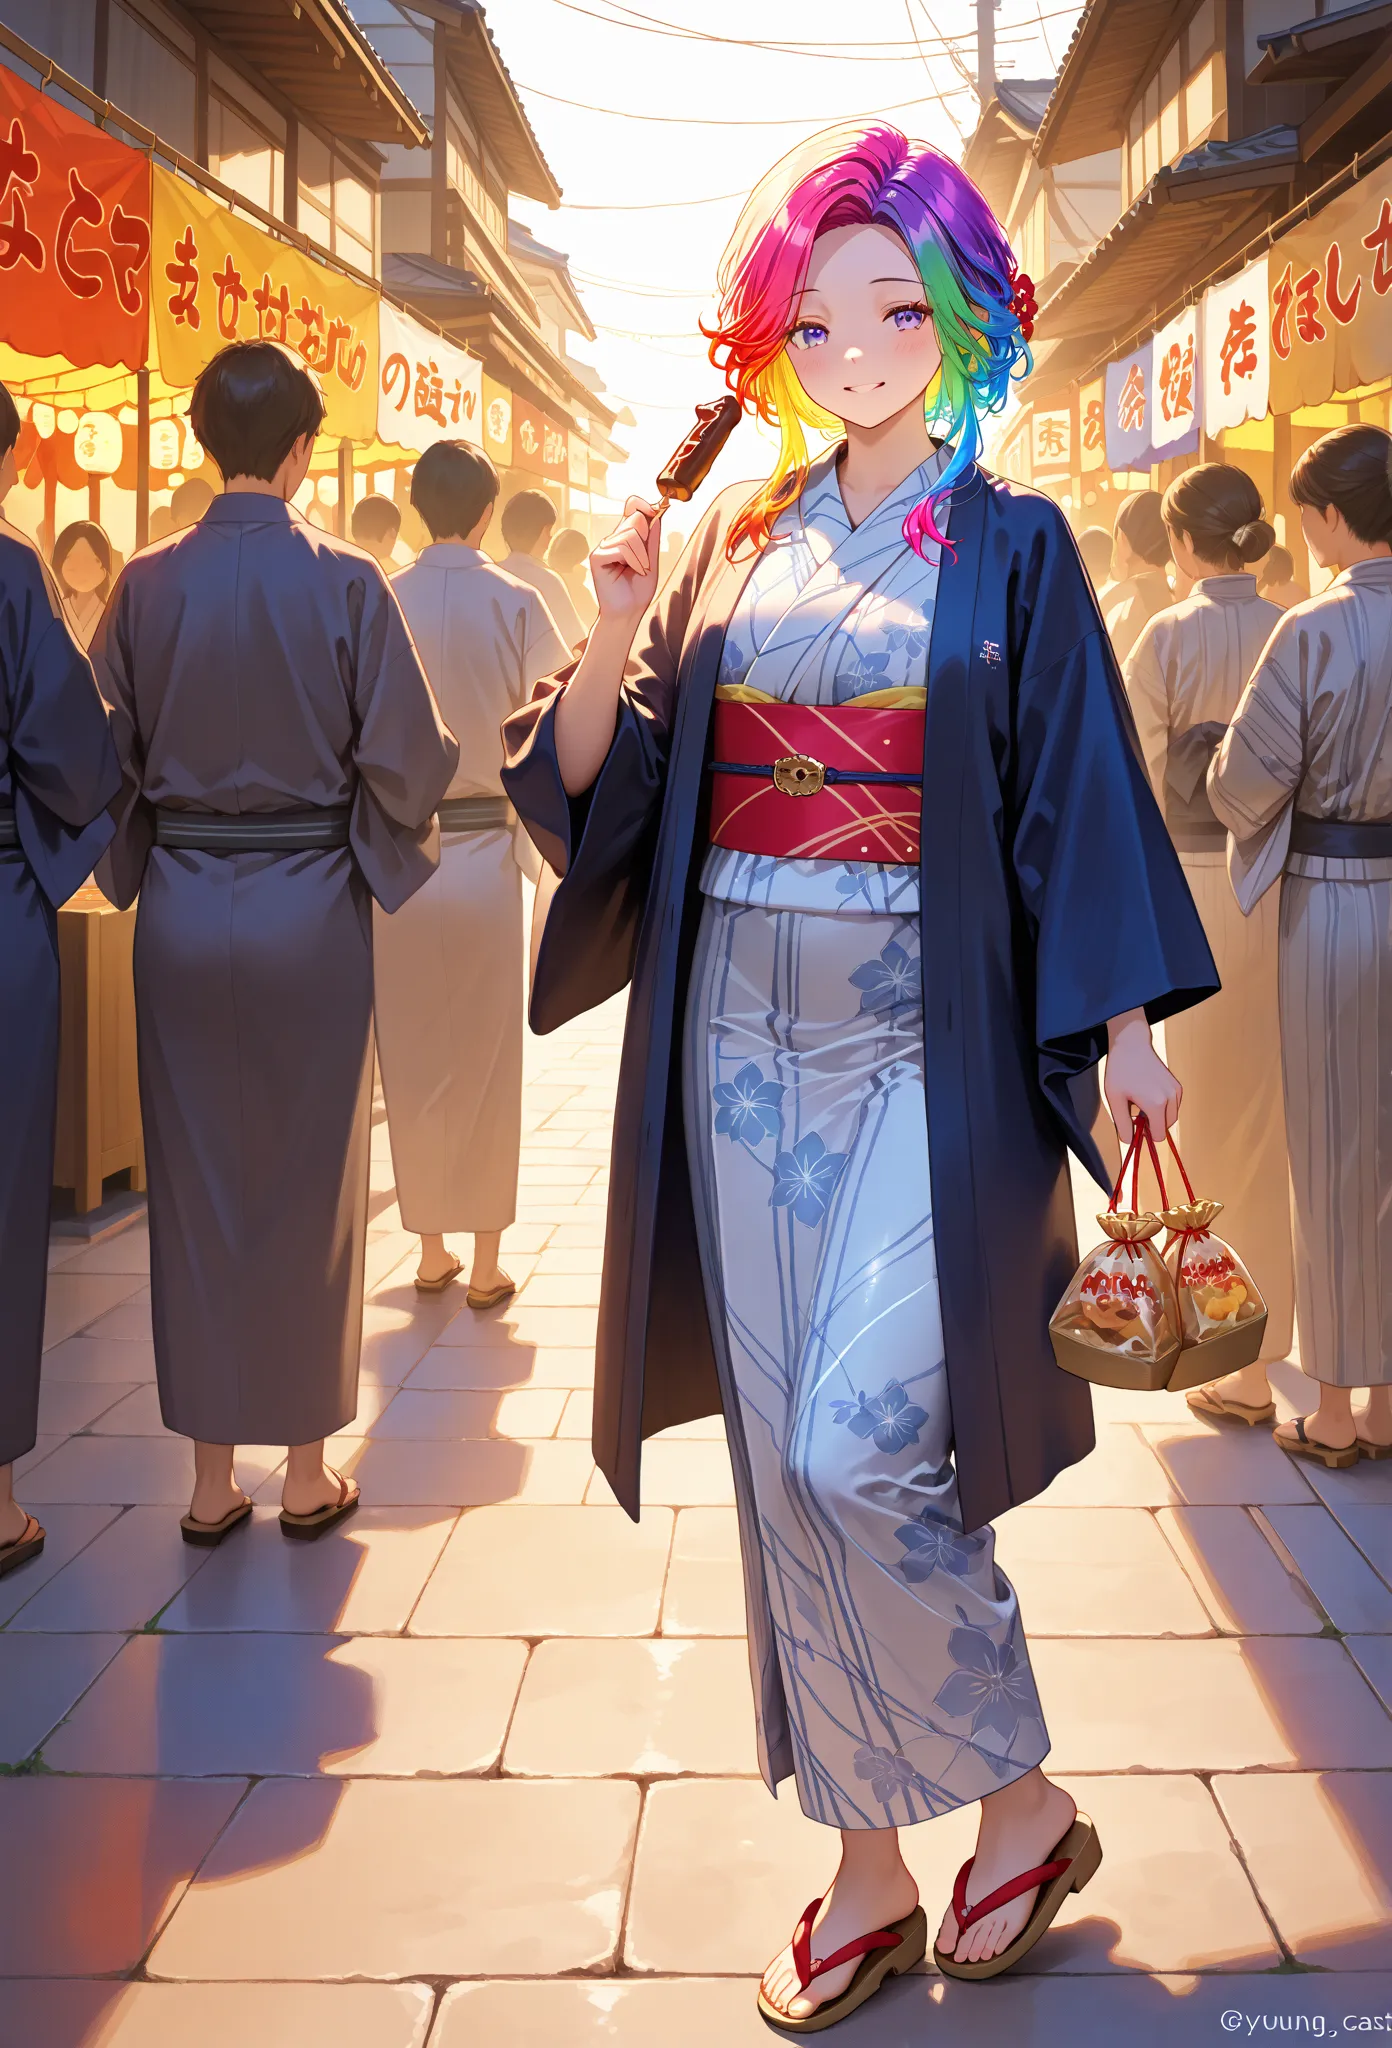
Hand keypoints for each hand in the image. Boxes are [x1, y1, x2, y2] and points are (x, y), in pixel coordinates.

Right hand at [590, 496, 661, 627]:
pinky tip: (631, 572)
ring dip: (642, 557)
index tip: (656, 511)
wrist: (628, 612)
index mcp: (624, 537)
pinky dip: (633, 561)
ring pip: (630, 535)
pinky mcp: (597, 557)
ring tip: (638, 571)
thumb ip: (652, 538)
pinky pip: (622, 548)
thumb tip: (656, 513)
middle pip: (635, 519)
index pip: (631, 507)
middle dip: (646, 541)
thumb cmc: (638, 591)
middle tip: (645, 563)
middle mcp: (612, 539)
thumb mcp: (652, 560)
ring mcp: (603, 547)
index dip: (643, 505)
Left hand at [1104, 1008, 1181, 1144]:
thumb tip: (1129, 1141)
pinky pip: (1174, 1107)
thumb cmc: (1120, 1070)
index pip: (1158, 1136)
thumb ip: (1123, 1123)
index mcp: (1156, 1105)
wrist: (1132, 1045)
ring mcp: (1177, 1091)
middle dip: (1152, 1125)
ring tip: (1142, 1101)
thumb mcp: (1115, 1099)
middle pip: (1166, 1128)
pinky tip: (1149, 1095)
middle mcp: (1171, 1099)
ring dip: (1158, 1116)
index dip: (1146, 1135)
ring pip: (1171, 1117)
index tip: (1134, 1124)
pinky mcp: (1178, 1086)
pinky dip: (1164, 1107)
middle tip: (1135, 1111)